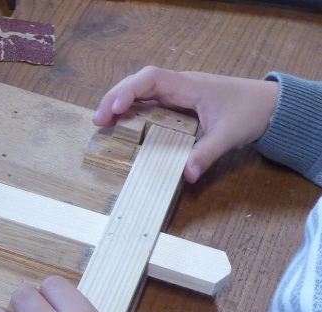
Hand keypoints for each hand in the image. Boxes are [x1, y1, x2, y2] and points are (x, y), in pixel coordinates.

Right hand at [92, 66, 278, 182]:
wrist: (270, 104)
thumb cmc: (251, 112)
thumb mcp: (230, 135)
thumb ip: (206, 154)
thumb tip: (186, 175)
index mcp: (189, 87)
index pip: (151, 79)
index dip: (129, 91)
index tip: (114, 108)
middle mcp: (179, 85)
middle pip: (138, 82)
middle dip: (115, 97)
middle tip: (98, 120)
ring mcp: (177, 92)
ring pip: (140, 90)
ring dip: (119, 101)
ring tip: (103, 121)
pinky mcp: (178, 101)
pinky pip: (149, 100)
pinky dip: (131, 108)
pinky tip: (121, 122)